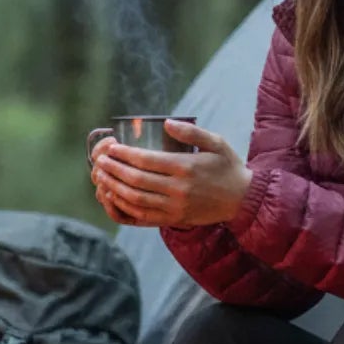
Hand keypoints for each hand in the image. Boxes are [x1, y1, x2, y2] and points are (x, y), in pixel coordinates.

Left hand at [92, 119, 252, 227]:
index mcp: (186, 167)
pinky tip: (112, 197)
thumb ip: (191, 131)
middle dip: (113, 169)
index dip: (124, 154)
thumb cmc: (228, 167)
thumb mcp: (216, 142)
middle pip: (136, 180)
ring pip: (135, 199)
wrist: (242, 200)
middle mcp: (178, 189)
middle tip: (100, 160)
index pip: (146, 160)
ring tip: (101, 176)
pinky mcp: (173, 220)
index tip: (111, 147)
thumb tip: (166, 122)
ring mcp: (174, 208)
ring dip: (113, 187)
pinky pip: (141, 216)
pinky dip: (123, 207)